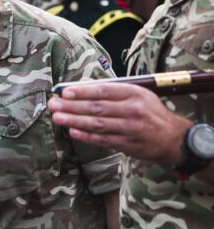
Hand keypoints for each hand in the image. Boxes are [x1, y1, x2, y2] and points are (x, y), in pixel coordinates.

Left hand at [48, 83, 191, 165]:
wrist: (173, 138)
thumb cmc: (150, 112)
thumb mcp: (137, 94)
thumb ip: (110, 89)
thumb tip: (81, 83)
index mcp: (135, 94)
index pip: (104, 91)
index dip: (82, 91)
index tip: (64, 92)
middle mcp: (133, 110)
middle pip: (97, 107)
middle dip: (72, 106)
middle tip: (53, 105)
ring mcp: (130, 129)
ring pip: (97, 124)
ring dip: (74, 120)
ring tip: (57, 117)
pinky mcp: (128, 145)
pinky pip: (103, 139)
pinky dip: (86, 136)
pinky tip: (72, 131)